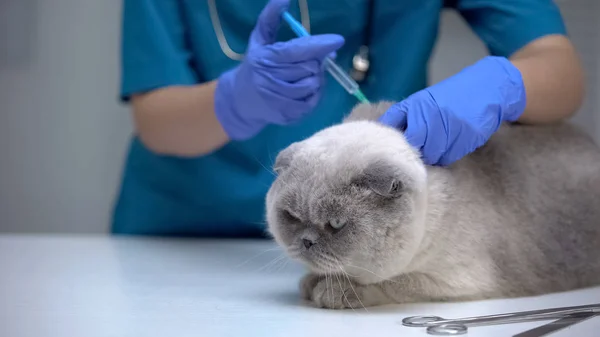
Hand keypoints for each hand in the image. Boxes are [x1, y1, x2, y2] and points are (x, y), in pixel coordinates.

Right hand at [214, 0, 344, 140]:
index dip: (320, 45)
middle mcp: (271, 81)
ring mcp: (279, 101)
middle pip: (310, 68)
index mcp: (265, 59)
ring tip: (306, 74)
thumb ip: (271, 18)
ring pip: (314, 85)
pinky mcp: (287, 116)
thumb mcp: (259, 40)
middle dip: (316, 61)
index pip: (298, 51)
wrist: (240, 101)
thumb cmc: (254, 65)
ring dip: (316, 77)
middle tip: (312, 59)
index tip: (337, 40)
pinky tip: (305, 88)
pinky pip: (313, 101)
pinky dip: (315, 93)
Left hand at [378, 56, 526, 165]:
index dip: (394, 145)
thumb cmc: (449, 96)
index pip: (396, 134)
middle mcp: (430, 119)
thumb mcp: (420, 101)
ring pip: (430, 157)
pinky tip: (450, 144)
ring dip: (431, 156)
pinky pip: (446, 158)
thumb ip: (401, 118)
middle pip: (413, 149)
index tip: (392, 151)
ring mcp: (447, 131)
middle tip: (418, 150)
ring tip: (437, 144)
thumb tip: (381, 134)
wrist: (487, 89)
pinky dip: (445, 156)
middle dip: (414, 153)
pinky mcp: (463, 141)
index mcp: (416, 108)